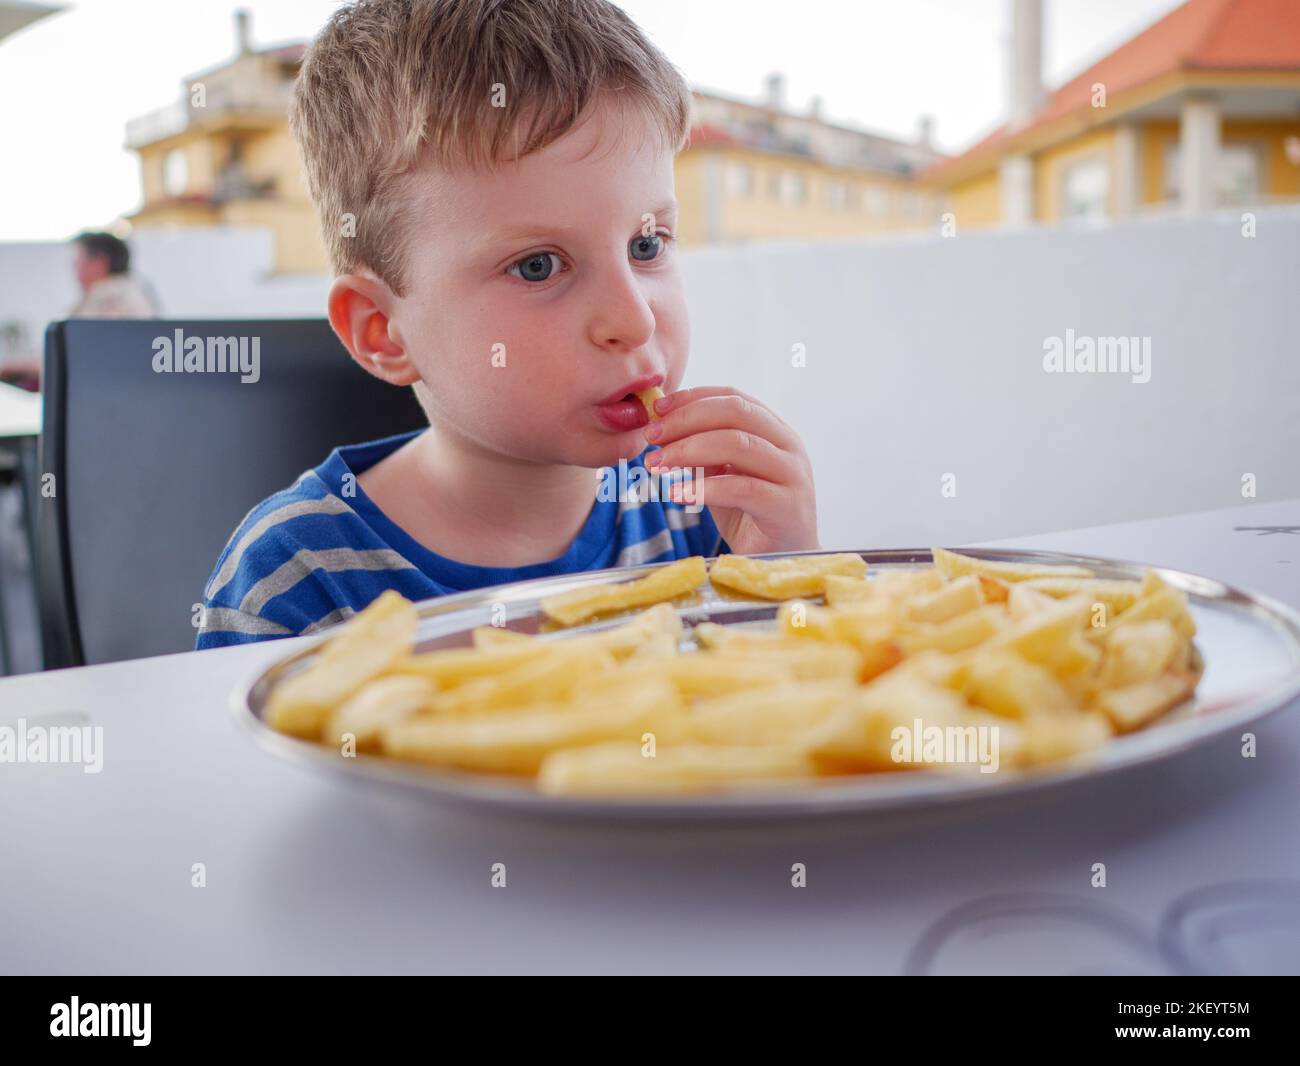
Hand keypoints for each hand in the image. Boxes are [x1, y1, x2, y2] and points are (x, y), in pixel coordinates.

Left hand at [643, 386, 819, 554]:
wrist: (782, 559)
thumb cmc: (750, 514)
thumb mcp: (722, 474)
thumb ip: (703, 451)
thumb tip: (662, 428)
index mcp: (775, 430)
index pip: (734, 397)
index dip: (693, 398)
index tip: (657, 410)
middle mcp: (788, 445)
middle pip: (736, 412)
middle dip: (686, 420)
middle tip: (652, 436)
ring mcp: (792, 475)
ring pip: (737, 444)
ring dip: (688, 450)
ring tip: (656, 464)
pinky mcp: (787, 506)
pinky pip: (742, 488)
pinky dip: (703, 488)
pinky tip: (677, 494)